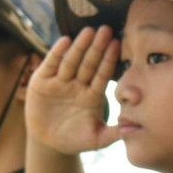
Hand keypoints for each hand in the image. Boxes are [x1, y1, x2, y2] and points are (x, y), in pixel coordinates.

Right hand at [25, 26, 120, 156]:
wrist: (48, 143)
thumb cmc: (75, 139)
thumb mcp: (95, 140)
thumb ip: (112, 134)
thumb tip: (130, 129)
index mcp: (93, 95)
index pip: (102, 74)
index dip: (109, 60)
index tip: (117, 44)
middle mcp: (78, 84)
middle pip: (88, 63)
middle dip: (97, 47)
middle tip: (106, 29)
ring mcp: (60, 81)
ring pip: (71, 61)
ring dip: (80, 46)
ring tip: (88, 31)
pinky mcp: (42, 81)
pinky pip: (51, 64)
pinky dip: (57, 53)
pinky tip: (65, 41)